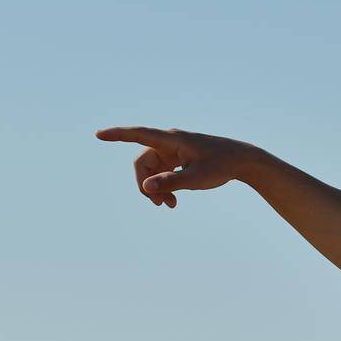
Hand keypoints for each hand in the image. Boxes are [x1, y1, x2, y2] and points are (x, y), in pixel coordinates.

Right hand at [94, 125, 262, 208]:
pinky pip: (161, 173)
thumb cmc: (221, 166)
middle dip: (145, 184)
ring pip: (151, 170)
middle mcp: (168, 142)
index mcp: (172, 139)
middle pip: (143, 162)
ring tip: (168, 206)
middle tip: (157, 204)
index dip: (118, 135)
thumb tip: (146, 187)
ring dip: (155, 188)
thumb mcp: (197, 178)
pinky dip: (163, 187)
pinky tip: (172, 202)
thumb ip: (170, 182)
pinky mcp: (177, 159)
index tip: (99, 135)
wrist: (241, 161)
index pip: (139, 134)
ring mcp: (172, 151)